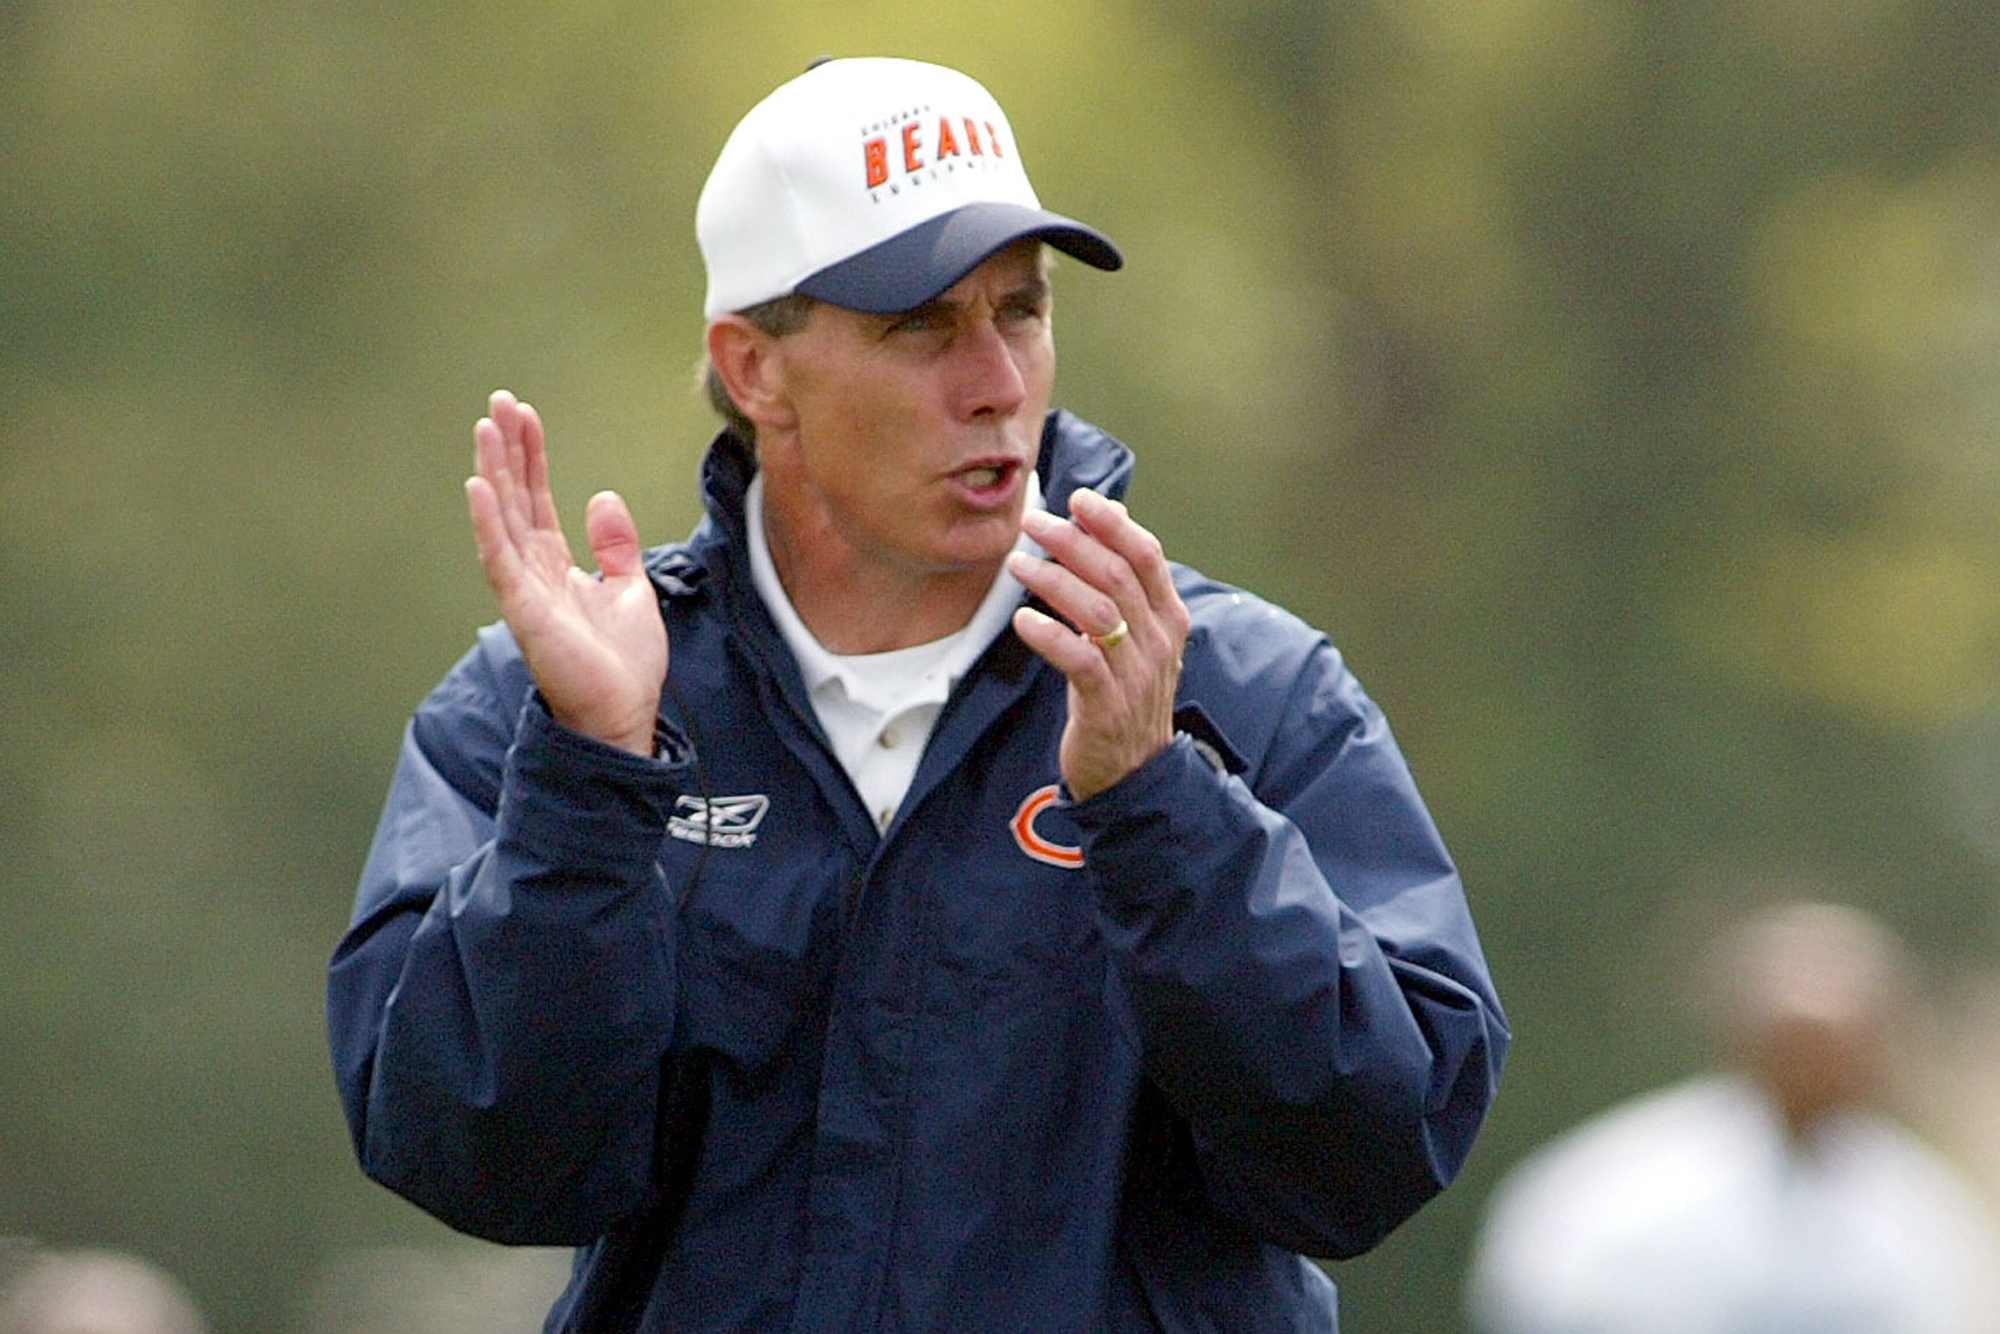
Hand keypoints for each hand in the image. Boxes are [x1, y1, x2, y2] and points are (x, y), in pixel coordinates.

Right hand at [464, 390, 667, 755]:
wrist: (625, 714)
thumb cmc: (624, 664)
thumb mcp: (631, 589)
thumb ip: (616, 545)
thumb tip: (601, 497)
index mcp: (556, 566)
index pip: (536, 499)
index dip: (531, 456)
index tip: (524, 415)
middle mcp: (532, 572)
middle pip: (514, 498)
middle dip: (507, 449)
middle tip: (499, 401)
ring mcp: (524, 590)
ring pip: (502, 518)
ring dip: (493, 471)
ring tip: (486, 428)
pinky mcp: (525, 611)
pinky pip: (500, 559)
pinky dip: (488, 522)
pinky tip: (479, 486)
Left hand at [1008, 489, 1190, 799]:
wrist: (1135, 773)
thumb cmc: (1125, 695)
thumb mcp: (1137, 640)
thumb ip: (1123, 591)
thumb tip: (1095, 528)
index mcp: (1169, 618)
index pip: (1147, 555)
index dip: (1112, 523)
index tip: (1079, 499)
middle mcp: (1158, 642)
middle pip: (1116, 574)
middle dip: (1072, 541)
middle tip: (1033, 523)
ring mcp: (1136, 674)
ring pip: (1098, 611)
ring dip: (1053, 581)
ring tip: (1017, 564)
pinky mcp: (1107, 706)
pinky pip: (1079, 660)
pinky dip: (1049, 635)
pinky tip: (1022, 619)